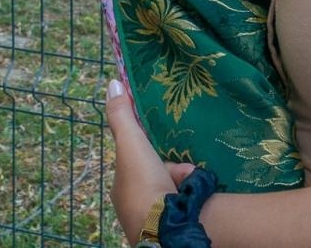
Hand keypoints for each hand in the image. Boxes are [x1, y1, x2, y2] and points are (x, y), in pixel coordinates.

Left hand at [105, 80, 192, 242]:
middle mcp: (134, 204)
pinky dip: (192, 191)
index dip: (147, 150)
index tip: (160, 144)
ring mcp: (153, 217)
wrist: (167, 227)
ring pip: (173, 185)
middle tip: (183, 164)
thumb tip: (113, 83)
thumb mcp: (131, 143)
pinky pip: (185, 199)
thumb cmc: (143, 184)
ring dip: (183, 175)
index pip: (134, 160)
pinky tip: (198, 187)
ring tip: (192, 175)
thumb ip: (121, 115)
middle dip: (171, 165)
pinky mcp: (173, 225)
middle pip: (156, 171)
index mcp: (121, 187)